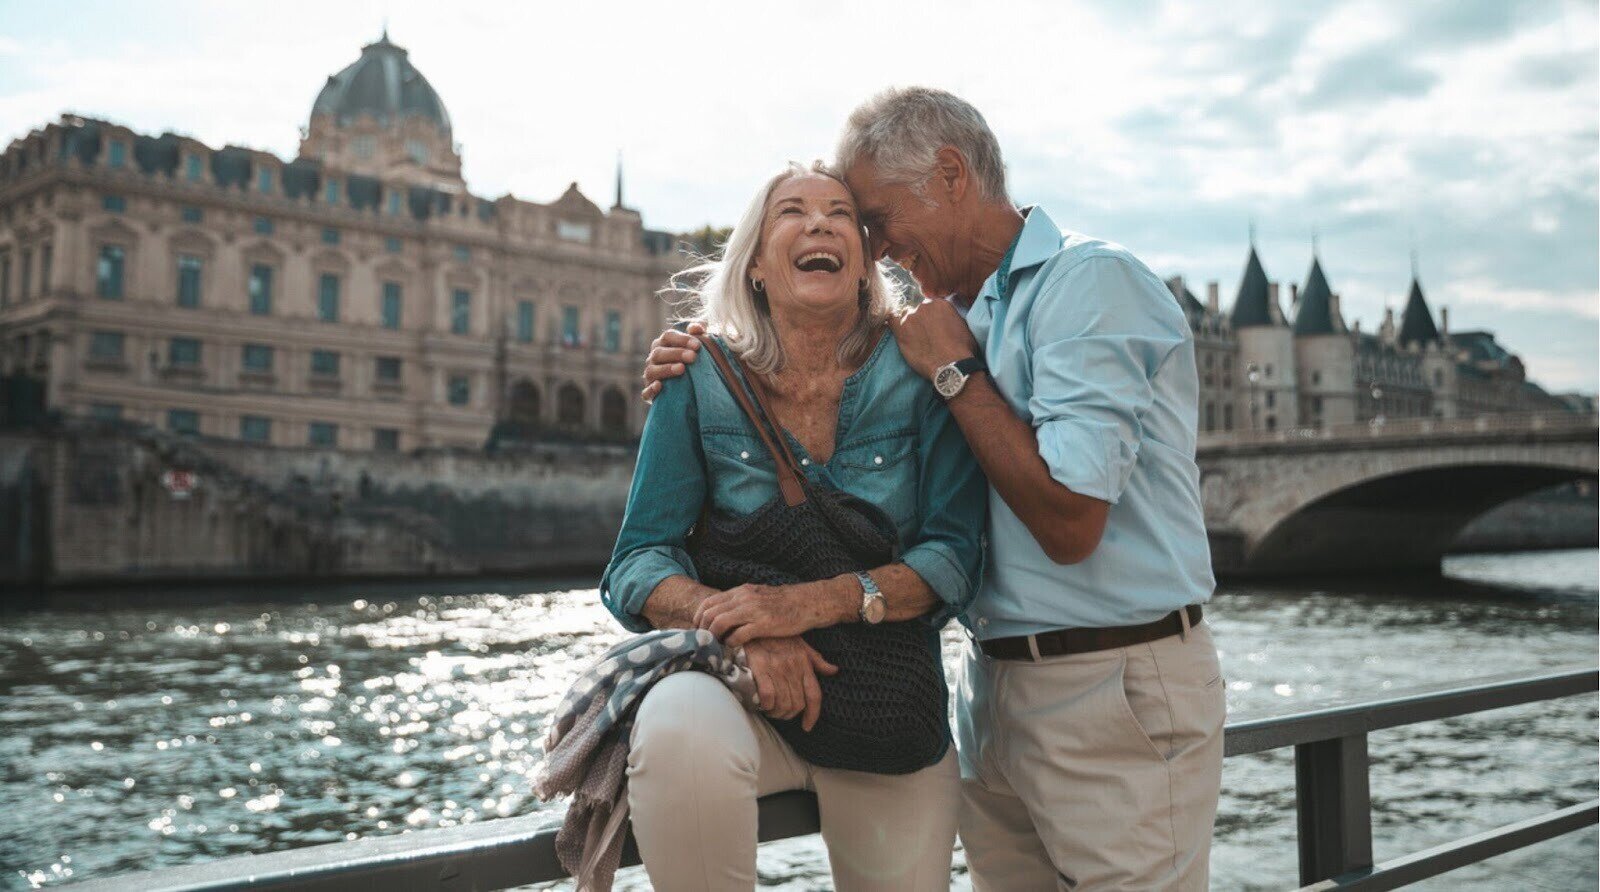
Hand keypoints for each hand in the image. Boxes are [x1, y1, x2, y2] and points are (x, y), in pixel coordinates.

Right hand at [641, 322, 705, 403]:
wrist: (690, 388)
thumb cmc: (693, 361)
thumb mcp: (697, 346)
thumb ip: (699, 333)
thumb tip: (697, 328)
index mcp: (663, 344)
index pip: (668, 336)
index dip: (682, 339)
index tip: (698, 345)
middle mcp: (653, 358)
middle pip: (659, 353)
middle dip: (676, 354)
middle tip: (693, 357)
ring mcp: (650, 376)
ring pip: (652, 371)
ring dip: (666, 369)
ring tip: (682, 369)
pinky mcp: (649, 393)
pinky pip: (646, 392)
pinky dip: (651, 389)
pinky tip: (660, 386)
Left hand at [696, 581, 850, 648]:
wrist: (808, 602)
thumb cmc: (784, 603)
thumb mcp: (758, 596)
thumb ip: (741, 602)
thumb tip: (724, 614)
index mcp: (741, 591)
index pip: (709, 602)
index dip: (699, 618)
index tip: (699, 631)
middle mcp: (744, 598)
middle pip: (709, 613)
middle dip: (702, 630)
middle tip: (703, 642)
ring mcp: (753, 610)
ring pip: (719, 622)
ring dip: (713, 637)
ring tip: (715, 646)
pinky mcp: (763, 624)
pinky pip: (737, 635)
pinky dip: (730, 643)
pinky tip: (732, 647)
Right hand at [742, 637, 838, 730]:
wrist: (753, 622)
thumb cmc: (776, 635)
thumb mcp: (801, 644)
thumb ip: (816, 660)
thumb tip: (834, 670)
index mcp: (805, 663)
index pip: (814, 696)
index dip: (812, 715)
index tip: (807, 726)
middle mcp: (793, 667)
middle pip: (798, 704)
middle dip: (789, 715)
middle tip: (780, 714)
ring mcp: (777, 668)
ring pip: (783, 703)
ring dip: (776, 713)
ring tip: (770, 711)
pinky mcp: (761, 668)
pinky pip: (768, 696)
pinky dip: (766, 705)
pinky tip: (761, 704)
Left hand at [889, 299, 979, 379]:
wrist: (951, 365)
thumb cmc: (962, 349)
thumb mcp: (963, 326)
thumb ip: (951, 317)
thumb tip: (947, 319)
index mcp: (940, 303)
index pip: (931, 306)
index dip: (932, 318)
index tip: (933, 327)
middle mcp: (924, 306)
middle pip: (918, 310)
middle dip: (921, 321)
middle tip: (925, 336)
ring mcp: (910, 317)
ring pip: (905, 316)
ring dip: (909, 325)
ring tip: (914, 339)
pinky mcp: (900, 330)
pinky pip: (891, 321)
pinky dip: (893, 324)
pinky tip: (898, 333)